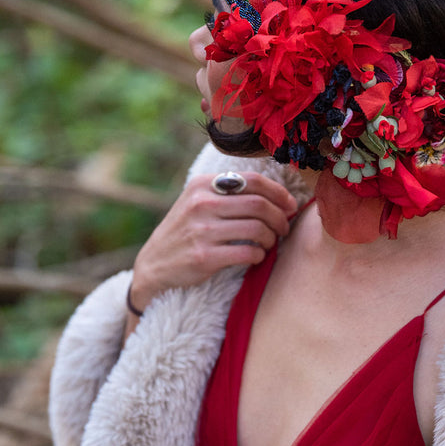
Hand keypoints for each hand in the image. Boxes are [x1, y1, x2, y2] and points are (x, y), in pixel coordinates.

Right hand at [128, 171, 298, 313]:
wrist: (154, 264)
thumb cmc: (185, 231)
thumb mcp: (197, 201)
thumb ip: (228, 193)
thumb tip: (275, 195)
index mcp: (203, 185)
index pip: (253, 181)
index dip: (279, 193)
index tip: (290, 205)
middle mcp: (202, 204)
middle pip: (260, 205)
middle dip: (280, 217)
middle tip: (283, 228)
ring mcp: (202, 231)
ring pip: (257, 229)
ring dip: (271, 238)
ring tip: (269, 243)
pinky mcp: (204, 257)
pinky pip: (248, 253)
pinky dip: (259, 255)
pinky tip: (256, 256)